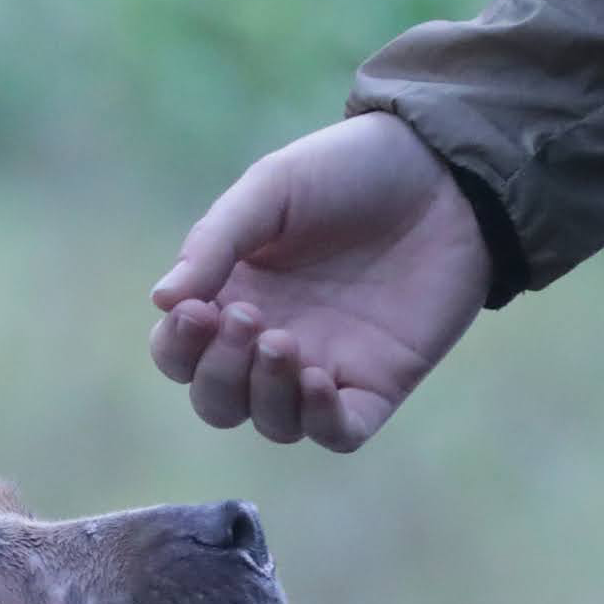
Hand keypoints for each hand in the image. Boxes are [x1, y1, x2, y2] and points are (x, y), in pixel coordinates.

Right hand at [146, 114, 490, 448]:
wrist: (444, 171)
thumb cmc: (351, 170)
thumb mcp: (272, 189)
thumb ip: (215, 243)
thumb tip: (159, 301)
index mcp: (235, 296)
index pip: (179, 354)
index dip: (177, 347)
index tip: (197, 310)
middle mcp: (273, 340)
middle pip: (218, 401)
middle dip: (219, 373)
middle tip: (249, 320)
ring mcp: (325, 367)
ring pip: (272, 422)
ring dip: (264, 395)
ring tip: (282, 342)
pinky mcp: (378, 385)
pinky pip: (336, 433)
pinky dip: (319, 420)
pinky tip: (320, 379)